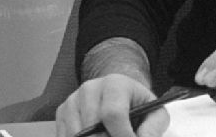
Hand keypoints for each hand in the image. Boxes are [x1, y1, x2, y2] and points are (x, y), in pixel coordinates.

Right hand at [55, 74, 169, 136]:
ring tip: (109, 135)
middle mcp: (90, 89)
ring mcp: (73, 101)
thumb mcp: (153, 112)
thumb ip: (152, 129)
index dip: (122, 135)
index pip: (113, 114)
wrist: (118, 93)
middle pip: (91, 128)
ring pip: (76, 135)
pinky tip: (96, 135)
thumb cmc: (136, 105)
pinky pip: (65, 136)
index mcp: (115, 84)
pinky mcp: (62, 113)